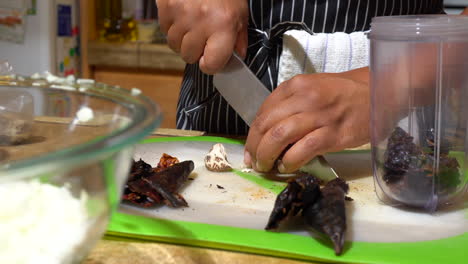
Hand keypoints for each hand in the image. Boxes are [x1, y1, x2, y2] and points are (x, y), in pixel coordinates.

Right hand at [156, 0, 247, 73]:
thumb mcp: (240, 13)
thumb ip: (238, 39)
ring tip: (192, 24)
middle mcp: (201, 21)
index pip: (211, 65)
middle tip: (203, 36)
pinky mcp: (165, 7)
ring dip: (183, 39)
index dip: (211, 64)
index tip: (212, 58)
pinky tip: (183, 15)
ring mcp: (180, 14)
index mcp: (223, 25)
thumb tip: (236, 58)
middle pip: (189, 57)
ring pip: (174, 45)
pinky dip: (172, 27)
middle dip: (196, 51)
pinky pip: (164, 30)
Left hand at [244, 68, 370, 172]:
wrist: (379, 92)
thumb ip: (290, 105)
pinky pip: (303, 149)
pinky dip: (290, 161)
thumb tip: (268, 132)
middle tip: (255, 162)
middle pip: (266, 124)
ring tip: (266, 167)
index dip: (252, 134)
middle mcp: (304, 97)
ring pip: (279, 136)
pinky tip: (287, 167)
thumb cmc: (343, 93)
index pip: (263, 111)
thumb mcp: (312, 89)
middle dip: (255, 147)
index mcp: (295, 85)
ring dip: (267, 156)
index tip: (251, 150)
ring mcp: (319, 115)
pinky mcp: (333, 133)